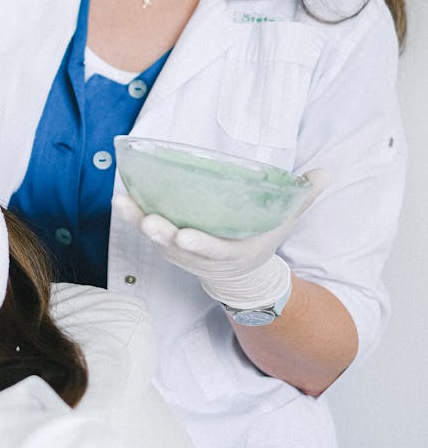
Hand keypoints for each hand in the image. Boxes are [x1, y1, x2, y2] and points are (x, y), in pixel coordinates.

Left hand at [114, 169, 327, 309]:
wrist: (240, 275)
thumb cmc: (261, 239)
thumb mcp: (285, 221)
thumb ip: (303, 197)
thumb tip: (326, 172)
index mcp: (233, 252)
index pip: (216, 251)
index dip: (199, 245)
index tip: (184, 235)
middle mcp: (204, 258)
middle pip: (178, 248)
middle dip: (161, 234)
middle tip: (148, 220)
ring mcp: (183, 254)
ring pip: (157, 240)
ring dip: (138, 222)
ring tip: (121, 202)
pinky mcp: (168, 246)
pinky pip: (147, 233)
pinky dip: (133, 218)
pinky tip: (120, 197)